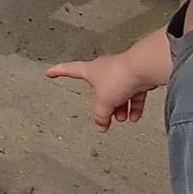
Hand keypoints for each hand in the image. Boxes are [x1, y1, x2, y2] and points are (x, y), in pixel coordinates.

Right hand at [47, 36, 170, 129]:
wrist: (143, 69)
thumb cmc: (119, 76)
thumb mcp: (103, 102)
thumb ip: (100, 115)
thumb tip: (101, 125)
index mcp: (90, 71)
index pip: (68, 70)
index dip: (58, 72)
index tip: (49, 72)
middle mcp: (105, 70)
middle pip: (99, 90)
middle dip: (103, 104)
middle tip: (104, 116)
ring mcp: (121, 73)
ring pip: (118, 94)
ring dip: (119, 108)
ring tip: (122, 118)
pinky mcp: (137, 78)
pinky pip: (133, 95)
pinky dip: (133, 107)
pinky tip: (134, 117)